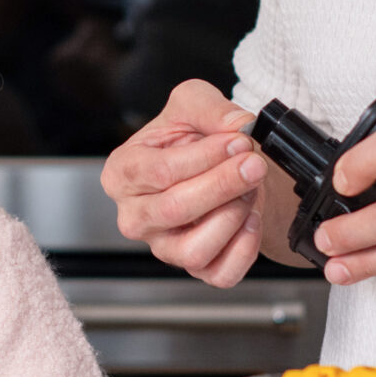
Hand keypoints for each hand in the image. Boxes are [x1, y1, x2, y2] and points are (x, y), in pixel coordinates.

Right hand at [99, 78, 268, 285]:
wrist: (219, 164)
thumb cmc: (193, 137)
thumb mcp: (192, 103)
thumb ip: (210, 108)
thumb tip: (237, 126)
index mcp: (122, 172)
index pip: (160, 171)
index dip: (206, 156)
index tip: (238, 141)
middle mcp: (135, 216)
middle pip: (175, 209)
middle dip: (223, 184)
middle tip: (253, 162)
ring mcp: (162, 246)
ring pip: (195, 249)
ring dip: (233, 216)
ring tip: (249, 189)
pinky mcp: (194, 268)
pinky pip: (220, 273)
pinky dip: (245, 248)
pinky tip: (251, 218)